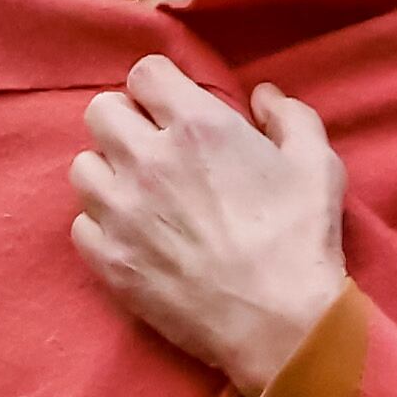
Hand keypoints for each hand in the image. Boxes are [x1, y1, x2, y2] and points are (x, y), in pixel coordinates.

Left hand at [69, 56, 348, 392]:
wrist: (279, 323)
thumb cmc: (301, 240)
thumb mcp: (316, 163)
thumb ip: (289, 116)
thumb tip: (263, 96)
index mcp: (196, 125)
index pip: (145, 73)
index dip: (160, 87)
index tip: (174, 108)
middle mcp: (146, 159)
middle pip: (100, 111)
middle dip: (125, 121)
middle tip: (152, 146)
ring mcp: (120, 212)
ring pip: (82, 167)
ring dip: (107, 173)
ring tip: (137, 193)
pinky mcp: (108, 259)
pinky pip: (80, 225)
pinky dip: (102, 225)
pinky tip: (133, 236)